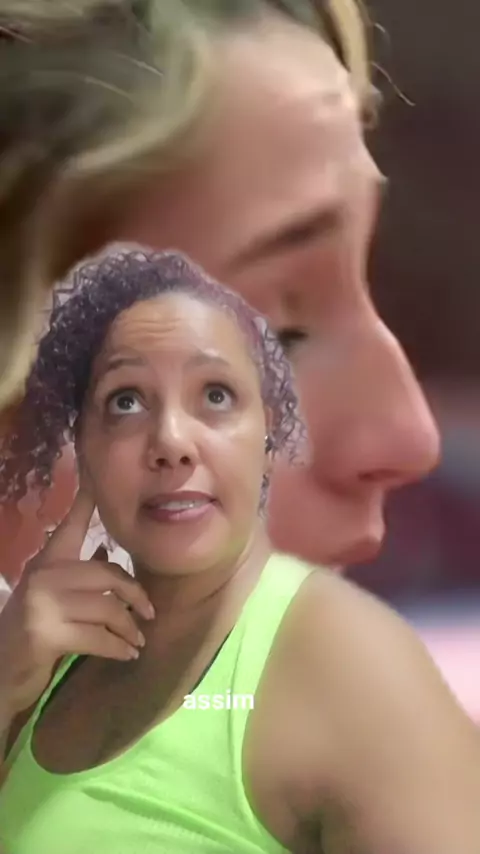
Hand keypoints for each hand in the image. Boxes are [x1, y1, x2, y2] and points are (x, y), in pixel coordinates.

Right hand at [0, 487, 153, 716]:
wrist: (2, 669)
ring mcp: (42, 603)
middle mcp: (44, 575)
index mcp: (47, 561)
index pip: (71, 524)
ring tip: (137, 641)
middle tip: (149, 613)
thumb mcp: (53, 596)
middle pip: (106, 575)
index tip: (97, 475)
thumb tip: (107, 553)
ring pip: (107, 609)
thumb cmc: (34, 630)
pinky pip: (97, 637)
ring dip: (128, 629)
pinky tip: (127, 654)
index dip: (86, 500)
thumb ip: (79, 574)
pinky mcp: (45, 633)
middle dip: (134, 596)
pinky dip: (118, 648)